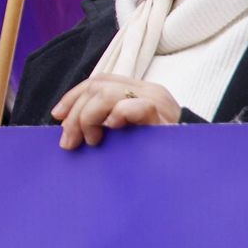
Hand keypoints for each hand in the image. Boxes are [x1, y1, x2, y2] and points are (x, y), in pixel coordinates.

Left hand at [51, 74, 179, 149]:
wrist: (190, 166)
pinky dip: (118, 114)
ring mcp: (156, 101)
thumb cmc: (155, 152)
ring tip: (92, 140)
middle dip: (75, 113)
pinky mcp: (164, 115)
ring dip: (89, 117)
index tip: (57, 117)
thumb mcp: (125, 134)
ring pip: (108, 93)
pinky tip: (112, 128)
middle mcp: (147, 90)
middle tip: (69, 141)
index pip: (99, 81)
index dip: (73, 97)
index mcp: (137, 91)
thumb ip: (104, 123)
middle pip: (97, 86)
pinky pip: (136, 106)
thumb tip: (68, 126)